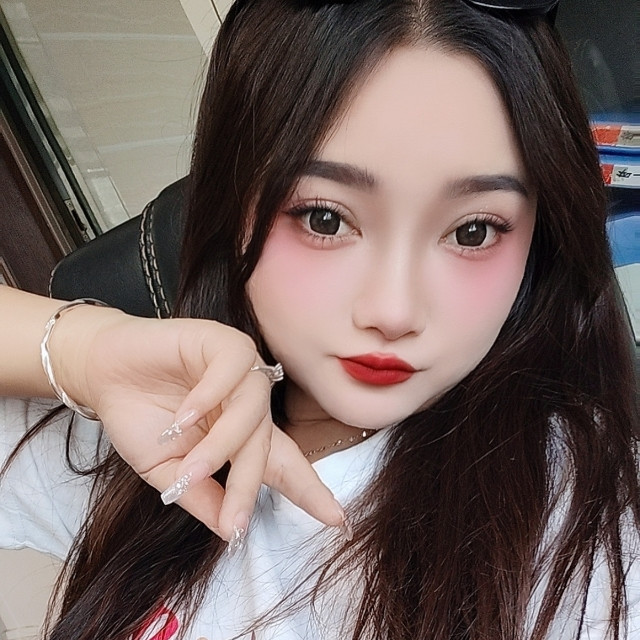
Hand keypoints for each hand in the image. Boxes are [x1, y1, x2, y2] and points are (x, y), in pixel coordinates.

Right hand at [53, 308, 344, 541]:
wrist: (103, 374)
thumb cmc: (138, 419)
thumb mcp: (166, 472)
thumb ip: (201, 497)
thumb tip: (231, 530)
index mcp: (241, 434)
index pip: (283, 463)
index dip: (309, 490)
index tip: (337, 520)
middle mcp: (247, 403)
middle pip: (265, 444)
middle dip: (249, 485)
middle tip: (235, 522)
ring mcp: (238, 371)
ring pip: (253, 408)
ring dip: (224, 444)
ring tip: (193, 467)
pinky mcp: (221, 341)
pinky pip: (232, 368)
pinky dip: (210, 394)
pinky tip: (184, 416)